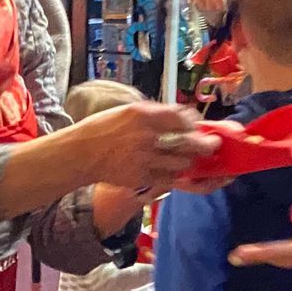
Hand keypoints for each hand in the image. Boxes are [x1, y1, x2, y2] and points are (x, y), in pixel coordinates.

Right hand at [74, 101, 219, 191]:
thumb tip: (182, 118)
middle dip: (205, 145)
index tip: (197, 125)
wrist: (80, 154)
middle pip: (187, 141)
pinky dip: (178, 175)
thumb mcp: (127, 111)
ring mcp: (144, 159)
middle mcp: (146, 136)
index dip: (193, 122)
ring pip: (182, 162)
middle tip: (212, 145)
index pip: (180, 117)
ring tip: (191, 158)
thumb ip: (155, 114)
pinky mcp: (141, 177)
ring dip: (190, 161)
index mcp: (142, 115)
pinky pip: (169, 179)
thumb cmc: (103, 129)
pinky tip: (179, 172)